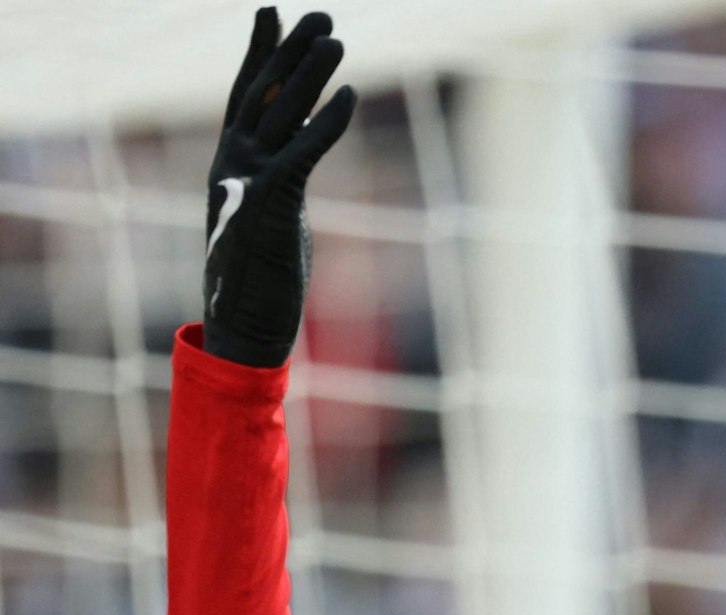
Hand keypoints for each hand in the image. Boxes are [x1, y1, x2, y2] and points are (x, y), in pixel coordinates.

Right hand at [202, 7, 355, 367]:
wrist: (244, 325)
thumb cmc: (260, 276)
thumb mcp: (270, 213)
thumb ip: (278, 175)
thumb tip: (293, 148)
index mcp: (230, 163)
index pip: (246, 95)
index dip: (260, 53)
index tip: (272, 12)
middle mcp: (233, 163)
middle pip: (264, 93)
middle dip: (289, 51)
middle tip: (318, 13)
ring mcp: (248, 181)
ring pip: (281, 113)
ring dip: (309, 73)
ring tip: (334, 37)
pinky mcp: (272, 203)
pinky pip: (303, 151)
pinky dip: (325, 121)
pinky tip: (348, 94)